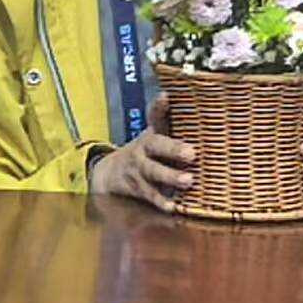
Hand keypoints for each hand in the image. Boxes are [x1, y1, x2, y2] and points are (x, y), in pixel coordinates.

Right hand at [92, 95, 196, 209]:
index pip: (154, 117)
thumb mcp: (153, 134)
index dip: (159, 107)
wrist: (110, 173)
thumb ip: (165, 119)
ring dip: (170, 177)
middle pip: (155, 146)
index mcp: (150, 134)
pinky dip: (161, 202)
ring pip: (152, 172)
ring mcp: (137, 170)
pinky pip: (149, 196)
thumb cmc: (144, 152)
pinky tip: (173, 206)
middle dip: (173, 149)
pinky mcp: (137, 189)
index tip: (166, 98)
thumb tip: (171, 95)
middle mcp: (142, 149)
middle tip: (192, 153)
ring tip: (188, 181)